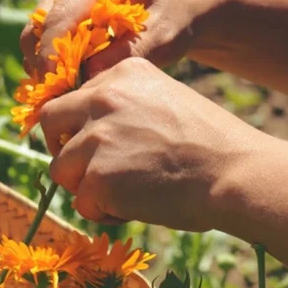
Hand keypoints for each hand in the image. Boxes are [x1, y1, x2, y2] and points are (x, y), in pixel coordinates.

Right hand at [19, 0, 200, 77]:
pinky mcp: (60, 10)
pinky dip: (50, 64)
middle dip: (45, 64)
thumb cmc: (176, 19)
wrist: (181, 8)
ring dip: (45, 66)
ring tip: (68, 94)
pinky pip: (41, 42)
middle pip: (38, 26)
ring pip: (34, 36)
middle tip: (62, 99)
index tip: (60, 92)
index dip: (53, 59)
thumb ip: (127, 54)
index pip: (59, 20)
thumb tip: (87, 75)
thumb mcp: (163, 38)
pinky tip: (71, 85)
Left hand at [39, 57, 266, 230]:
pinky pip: (82, 203)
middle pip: (50, 123)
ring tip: (125, 193)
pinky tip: (135, 207)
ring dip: (86, 186)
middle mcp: (103, 97)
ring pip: (61, 168)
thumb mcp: (164, 100)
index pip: (70, 97)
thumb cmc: (209, 146)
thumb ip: (123, 106)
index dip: (77, 126)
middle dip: (64, 150)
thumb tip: (82, 131)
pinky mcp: (99, 177)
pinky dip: (104, 213)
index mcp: (121, 73)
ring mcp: (98, 137)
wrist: (237, 174)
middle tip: (91, 172)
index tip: (95, 146)